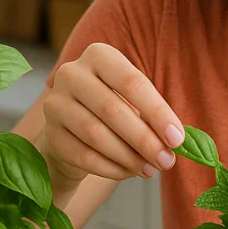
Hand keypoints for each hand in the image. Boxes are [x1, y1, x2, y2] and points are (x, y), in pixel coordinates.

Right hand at [41, 43, 184, 192]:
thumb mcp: (134, 102)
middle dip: (144, 140)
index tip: (177, 139)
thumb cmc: (113, 111)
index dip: (157, 112)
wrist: (73, 129)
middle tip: (166, 161)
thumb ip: (153, 117)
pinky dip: (111, 168)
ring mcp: (55, 103)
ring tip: (151, 170)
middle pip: (112, 109)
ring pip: (96, 134)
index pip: (132, 82)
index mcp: (98, 55)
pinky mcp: (50, 134)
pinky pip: (83, 156)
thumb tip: (177, 142)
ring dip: (129, 157)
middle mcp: (71, 74)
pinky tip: (129, 172)